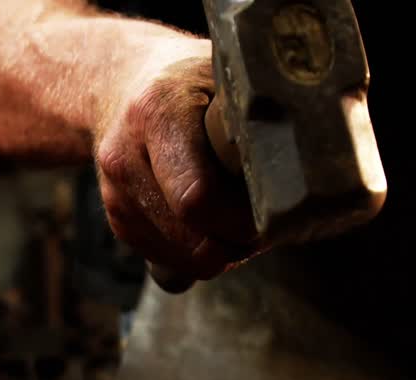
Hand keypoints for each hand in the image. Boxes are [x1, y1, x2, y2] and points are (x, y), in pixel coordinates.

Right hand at [93, 40, 256, 291]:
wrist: (119, 85)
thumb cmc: (190, 81)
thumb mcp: (225, 76)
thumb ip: (254, 119)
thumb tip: (299, 172)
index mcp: (155, 112)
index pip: (197, 197)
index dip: (242, 221)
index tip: (269, 213)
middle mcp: (125, 158)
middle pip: (193, 242)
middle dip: (239, 244)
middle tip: (263, 223)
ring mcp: (116, 196)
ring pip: (184, 263)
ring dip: (222, 252)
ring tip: (238, 217)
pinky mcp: (118, 224)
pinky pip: (171, 266)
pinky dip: (200, 253)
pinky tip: (211, 222)